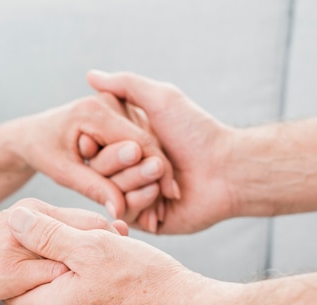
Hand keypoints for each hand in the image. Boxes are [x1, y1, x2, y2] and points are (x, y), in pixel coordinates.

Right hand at [0, 198, 125, 304]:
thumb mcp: (8, 237)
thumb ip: (40, 238)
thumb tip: (76, 249)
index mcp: (31, 211)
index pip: (88, 218)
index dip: (113, 238)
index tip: (130, 255)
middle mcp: (29, 223)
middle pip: (89, 231)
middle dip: (114, 249)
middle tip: (133, 268)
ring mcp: (19, 248)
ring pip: (75, 254)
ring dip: (98, 269)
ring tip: (117, 285)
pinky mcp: (8, 274)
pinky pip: (52, 281)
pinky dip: (72, 290)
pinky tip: (84, 303)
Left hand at [3, 205, 234, 304]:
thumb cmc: (147, 283)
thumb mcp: (93, 246)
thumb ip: (49, 234)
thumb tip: (15, 221)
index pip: (14, 288)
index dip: (24, 259)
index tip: (44, 239)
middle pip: (47, 292)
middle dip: (62, 262)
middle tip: (88, 240)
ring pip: (74, 301)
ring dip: (86, 275)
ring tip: (115, 252)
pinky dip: (104, 293)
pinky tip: (128, 277)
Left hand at [12, 93, 177, 218]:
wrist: (32, 134)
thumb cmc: (42, 151)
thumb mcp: (63, 172)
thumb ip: (93, 187)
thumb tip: (120, 210)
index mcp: (94, 111)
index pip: (137, 143)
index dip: (156, 170)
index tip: (169, 195)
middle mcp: (108, 102)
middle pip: (146, 141)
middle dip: (159, 172)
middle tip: (172, 200)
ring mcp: (115, 105)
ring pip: (147, 141)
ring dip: (155, 171)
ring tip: (166, 202)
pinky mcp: (119, 113)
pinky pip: (139, 140)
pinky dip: (146, 163)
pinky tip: (155, 189)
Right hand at [86, 71, 239, 233]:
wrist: (226, 170)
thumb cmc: (196, 132)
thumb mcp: (161, 99)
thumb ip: (125, 85)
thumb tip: (90, 75)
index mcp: (128, 141)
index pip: (93, 147)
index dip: (95, 145)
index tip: (98, 142)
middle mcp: (128, 167)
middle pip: (99, 170)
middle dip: (123, 164)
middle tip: (155, 161)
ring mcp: (135, 192)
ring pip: (110, 192)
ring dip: (135, 182)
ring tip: (162, 177)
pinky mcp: (145, 217)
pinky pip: (125, 213)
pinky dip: (142, 202)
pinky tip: (163, 196)